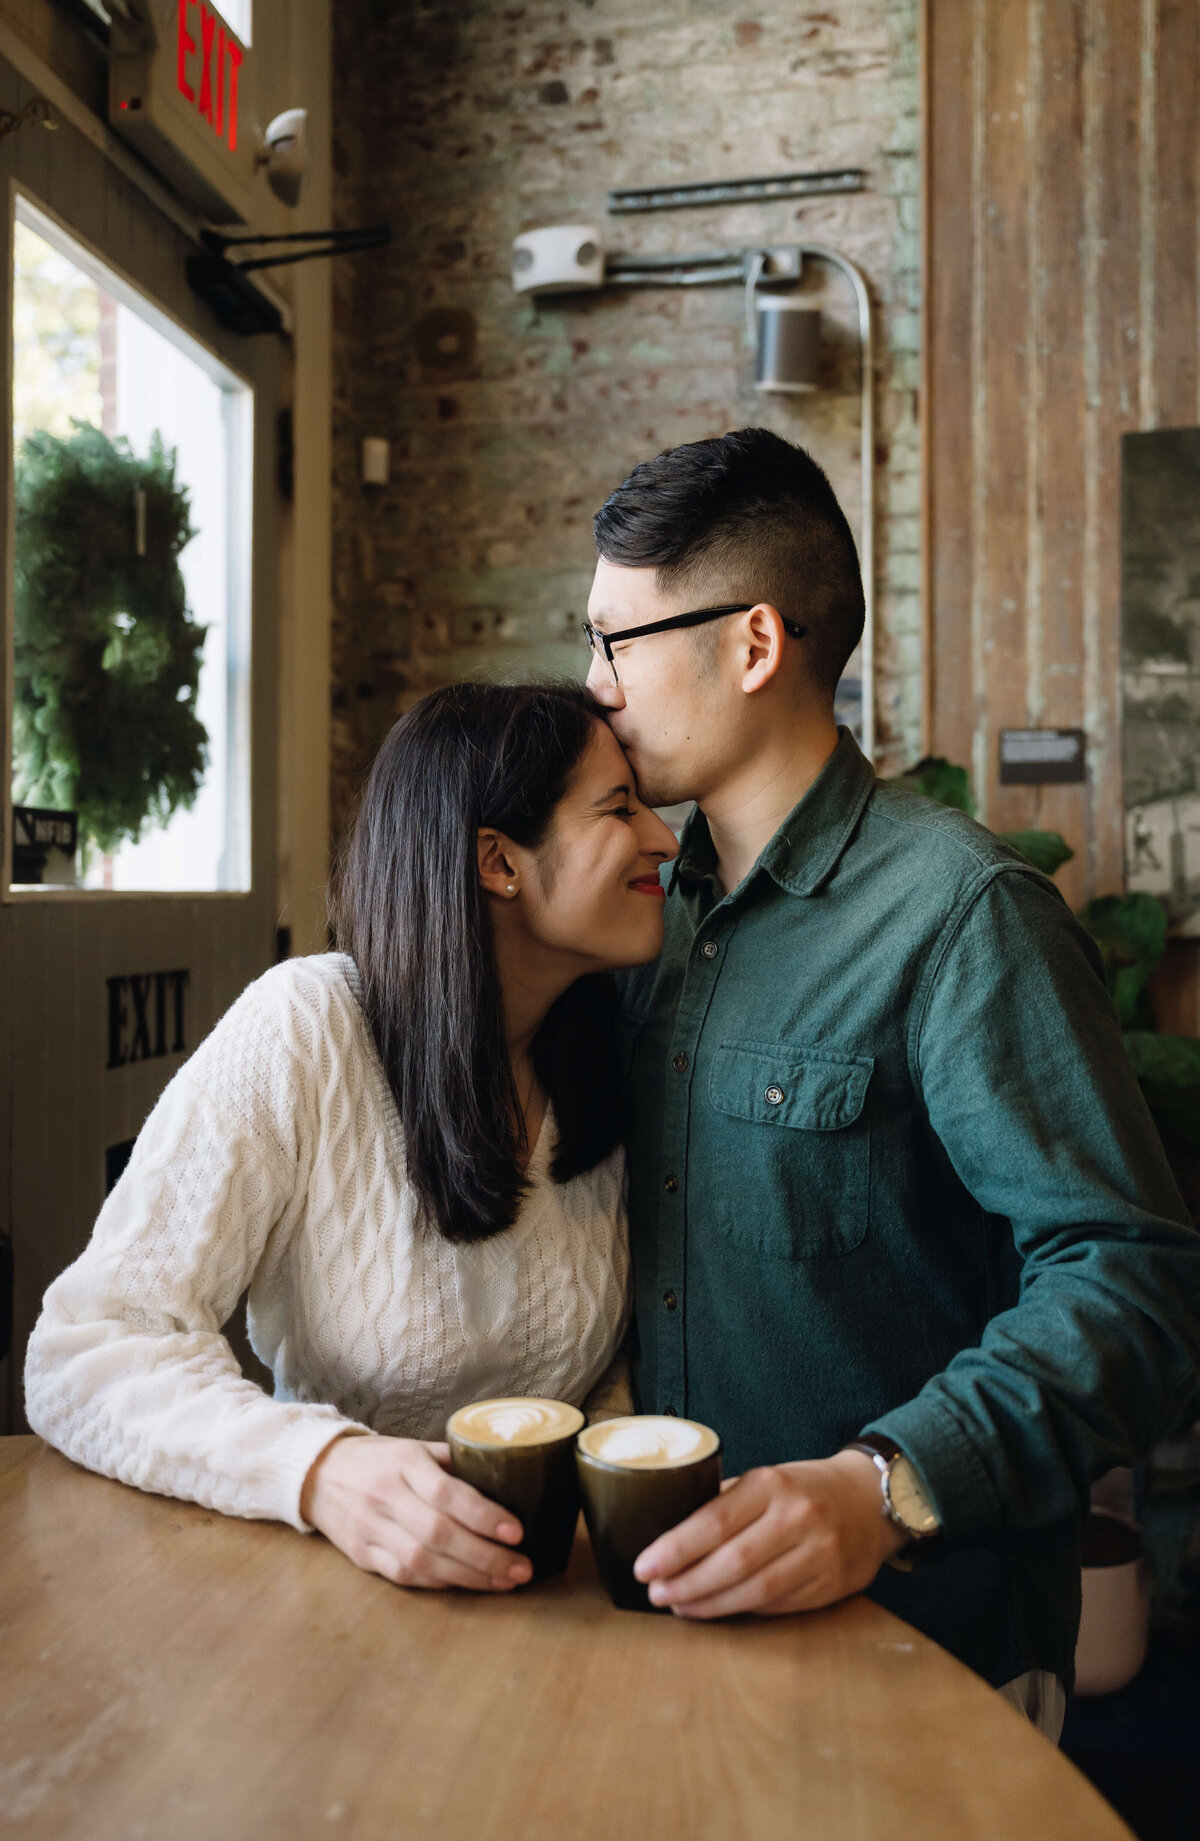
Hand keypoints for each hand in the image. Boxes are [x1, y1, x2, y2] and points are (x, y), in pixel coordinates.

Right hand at [300, 1433, 531, 1591]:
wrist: (316, 1474)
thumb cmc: (378, 1459)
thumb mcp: (413, 1446)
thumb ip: (452, 1461)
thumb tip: (504, 1476)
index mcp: (403, 1462)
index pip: (446, 1493)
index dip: (483, 1515)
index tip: (517, 1531)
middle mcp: (385, 1496)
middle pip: (438, 1534)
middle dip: (485, 1556)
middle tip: (521, 1568)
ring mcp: (370, 1528)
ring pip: (422, 1561)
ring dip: (468, 1577)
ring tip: (504, 1581)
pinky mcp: (361, 1555)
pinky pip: (404, 1576)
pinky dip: (439, 1583)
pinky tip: (467, 1583)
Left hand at [632, 1449, 907, 1618]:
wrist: (872, 1500)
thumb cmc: (804, 1488)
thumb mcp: (766, 1478)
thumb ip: (724, 1502)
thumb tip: (667, 1531)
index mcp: (772, 1484)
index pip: (714, 1521)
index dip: (675, 1548)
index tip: (644, 1566)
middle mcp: (797, 1517)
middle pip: (732, 1562)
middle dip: (687, 1582)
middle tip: (655, 1593)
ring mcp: (819, 1553)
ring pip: (754, 1591)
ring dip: (710, 1604)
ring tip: (679, 1604)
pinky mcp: (832, 1584)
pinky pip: (778, 1605)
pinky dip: (743, 1610)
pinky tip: (719, 1609)